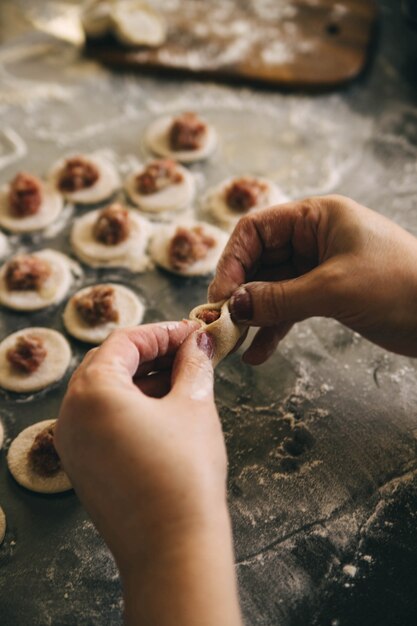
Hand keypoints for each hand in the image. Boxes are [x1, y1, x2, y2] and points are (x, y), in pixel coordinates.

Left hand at [55, 321, 241, 625]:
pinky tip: (164, 409)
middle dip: (152, 354)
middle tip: (190, 352)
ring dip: (142, 379)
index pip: (125, 342)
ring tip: (183, 379)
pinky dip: (130, 406)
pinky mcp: (82, 466)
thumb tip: (199, 343)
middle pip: (109, 363)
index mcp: (92, 391)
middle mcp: (70, 414)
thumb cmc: (184, 474)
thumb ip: (194, 364)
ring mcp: (72, 442)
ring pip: (105, 392)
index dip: (164, 332)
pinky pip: (101, 420)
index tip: (194, 333)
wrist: (172, 548)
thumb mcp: (193, 405)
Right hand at [209, 195, 416, 363]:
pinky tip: (258, 354)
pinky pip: (289, 309)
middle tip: (221, 324)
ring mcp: (319, 268)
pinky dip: (273, 329)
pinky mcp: (327, 296)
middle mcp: (313, 238)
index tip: (220, 296)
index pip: (256, 230)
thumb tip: (233, 306)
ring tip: (234, 343)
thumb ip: (279, 298)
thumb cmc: (402, 287)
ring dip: (253, 316)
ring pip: (271, 289)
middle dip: (239, 292)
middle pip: (259, 260)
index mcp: (316, 218)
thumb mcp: (335, 289)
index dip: (232, 261)